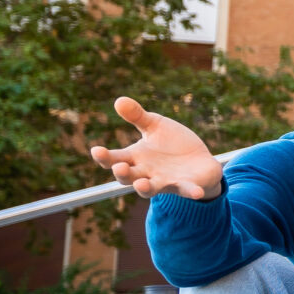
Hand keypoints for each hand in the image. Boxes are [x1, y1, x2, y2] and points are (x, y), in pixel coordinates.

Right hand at [89, 97, 223, 199]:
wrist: (198, 160)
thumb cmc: (172, 143)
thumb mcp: (155, 126)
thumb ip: (138, 116)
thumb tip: (119, 100)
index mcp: (135, 157)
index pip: (114, 159)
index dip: (104, 156)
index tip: (96, 150)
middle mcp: (145, 173)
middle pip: (127, 177)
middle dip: (122, 173)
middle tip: (119, 167)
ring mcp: (165, 182)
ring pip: (150, 189)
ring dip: (145, 188)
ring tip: (141, 185)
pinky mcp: (186, 186)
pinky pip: (187, 190)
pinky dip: (191, 191)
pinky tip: (197, 193)